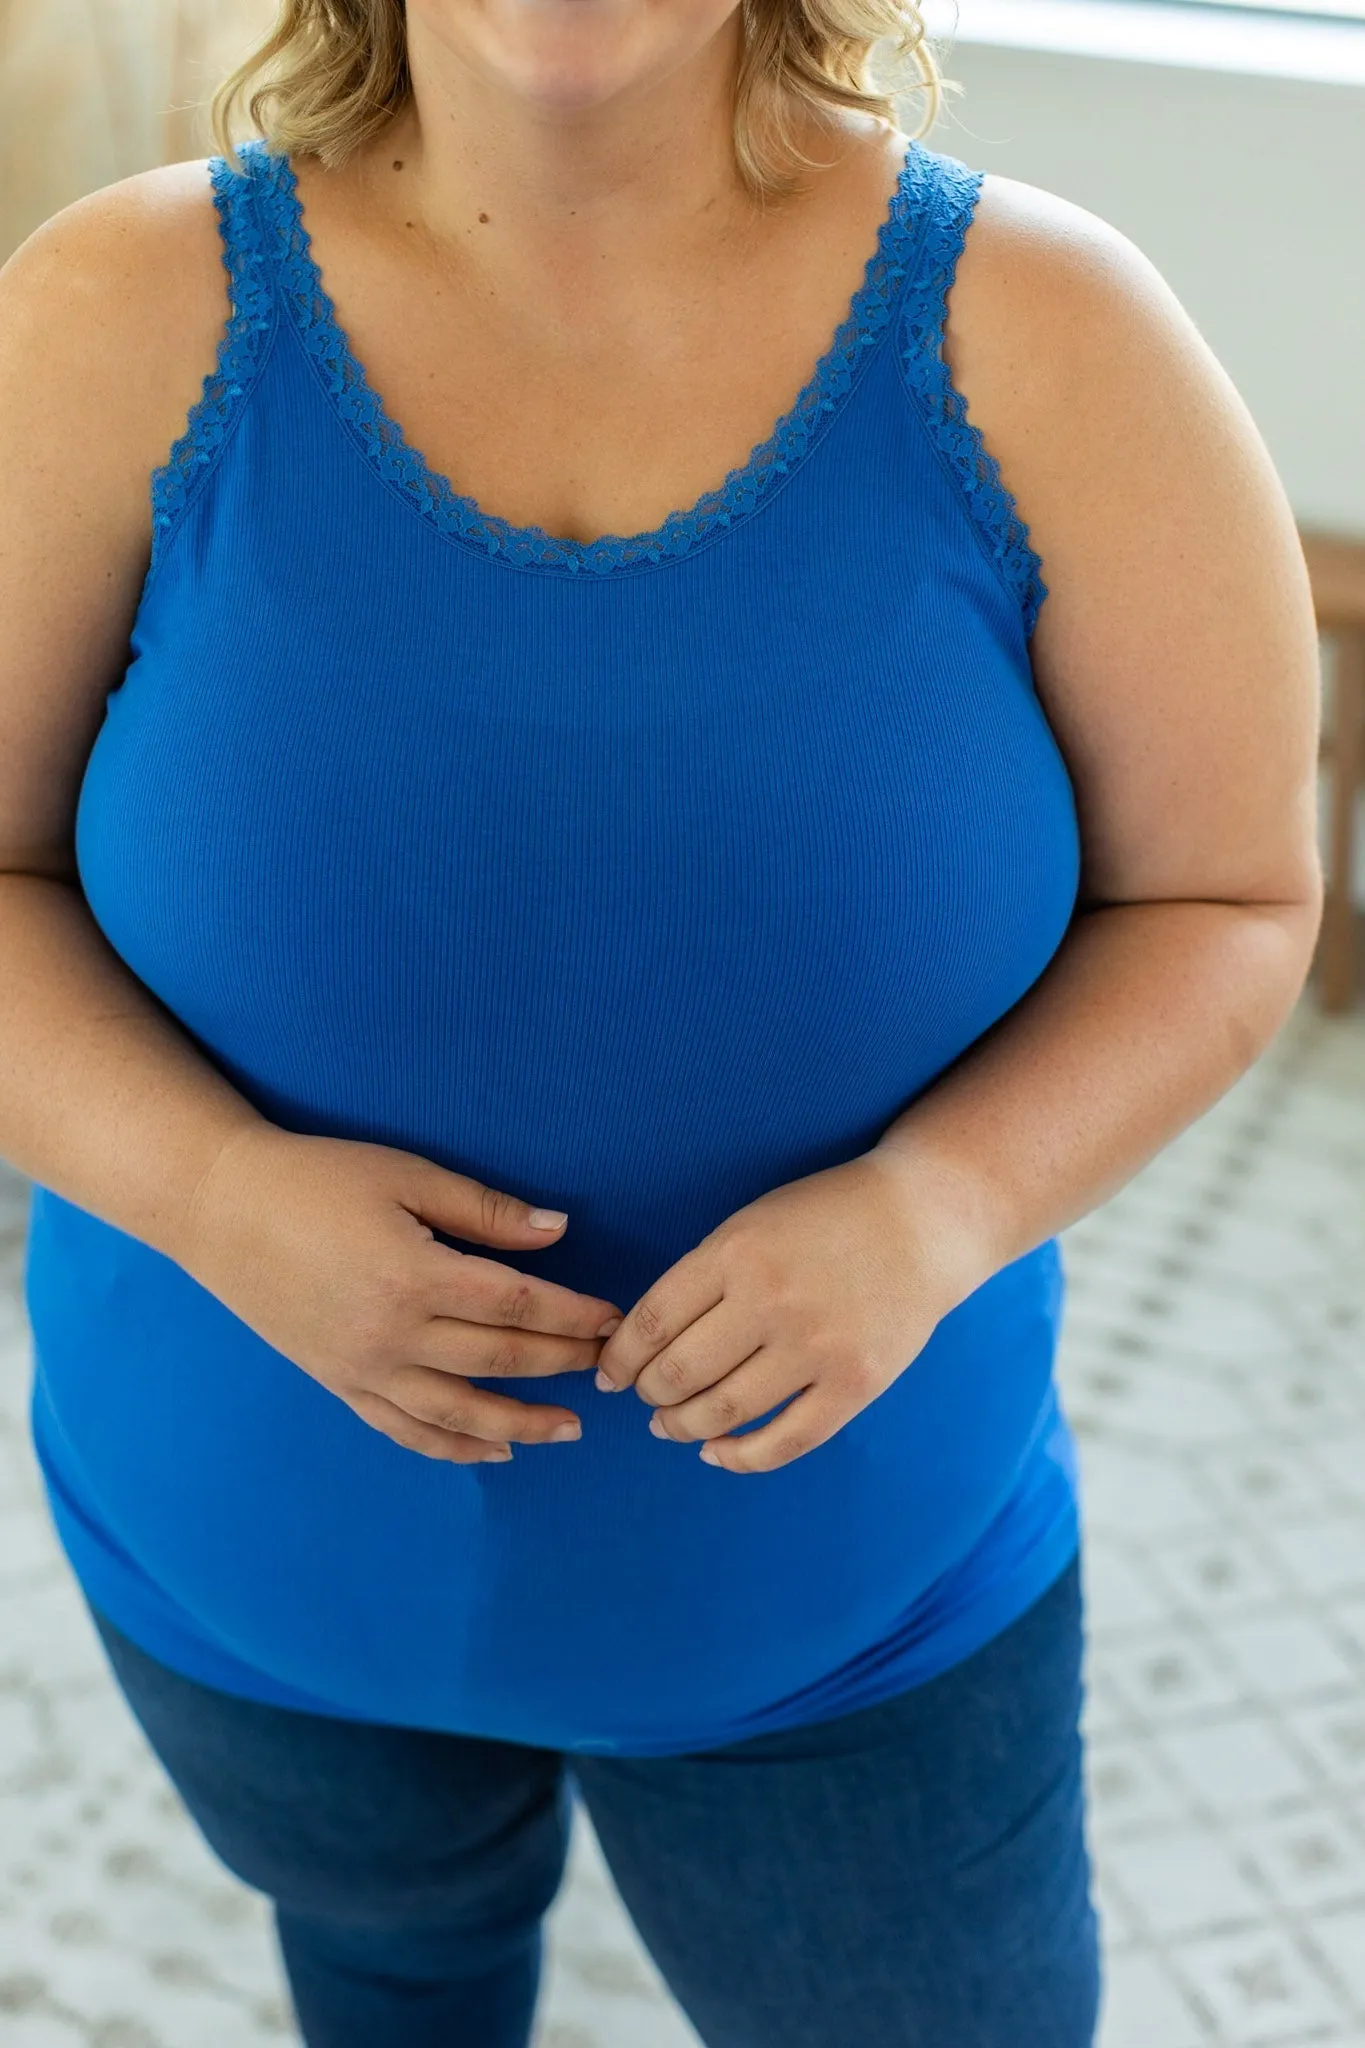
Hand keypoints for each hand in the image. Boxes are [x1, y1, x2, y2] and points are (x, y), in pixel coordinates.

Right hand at [179, 1125, 624, 1463]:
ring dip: (520, 1425)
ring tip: (571, 1429)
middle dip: (562, 1364)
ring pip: (457, 1413)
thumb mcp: (406, 1175)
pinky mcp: (338, 1382)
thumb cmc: (316, 1178)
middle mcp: (391, 1334)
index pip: (516, 1304)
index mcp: (414, 1275)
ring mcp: (362, 1367)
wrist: (219, 1207)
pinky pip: (404, 1429)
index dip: (572, 1314)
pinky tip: (494, 1452)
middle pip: (498, 1359)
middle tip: (611, 1367)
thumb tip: (560, 1231)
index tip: (611, 1318)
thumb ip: (486, 1210)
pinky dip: (452, 1447)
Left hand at [593, 1151, 977, 1472]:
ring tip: (670, 1425)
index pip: (654, 1321)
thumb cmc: (825, 1217)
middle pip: (680, 1371)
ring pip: (724, 1410)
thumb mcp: (751, 1222)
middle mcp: (771, 1301)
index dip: (621, 1356)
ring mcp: (817, 1348)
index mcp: (736, 1253)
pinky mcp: (855, 1384)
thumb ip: (702, 1276)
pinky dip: (741, 1456)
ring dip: (684, 1426)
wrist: (921, 1221)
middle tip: (643, 1397)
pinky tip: (717, 1452)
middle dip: (648, 1392)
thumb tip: (645, 1341)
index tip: (609, 1372)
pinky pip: (786, 1440)